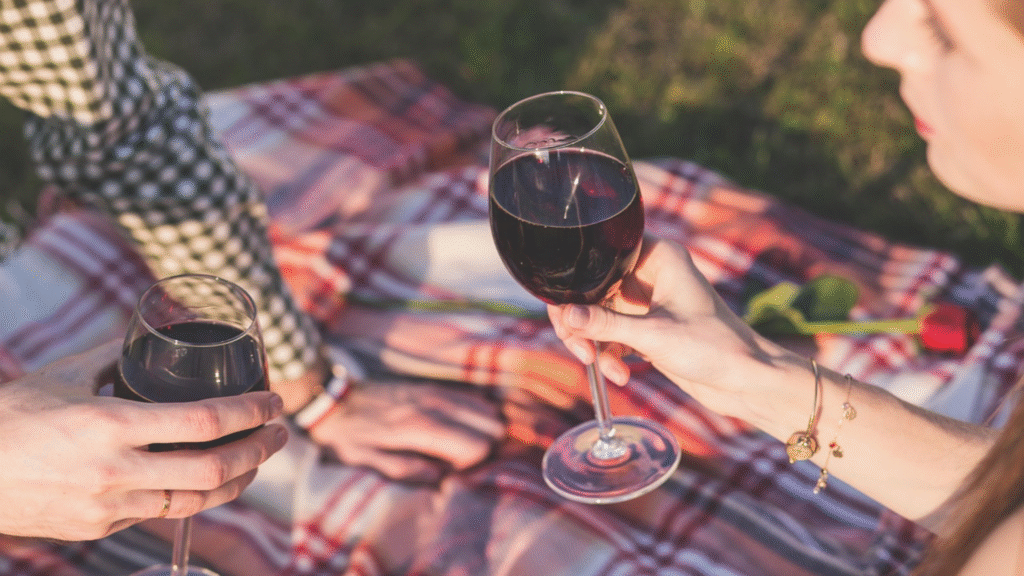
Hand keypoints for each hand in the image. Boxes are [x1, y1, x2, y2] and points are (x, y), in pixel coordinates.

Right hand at [0, 340, 287, 540]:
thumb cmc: (12, 416)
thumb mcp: (64, 375)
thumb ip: (115, 357)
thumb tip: (154, 339)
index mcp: (108, 424)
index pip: (203, 421)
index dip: (250, 412)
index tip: (274, 402)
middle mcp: (113, 470)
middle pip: (214, 468)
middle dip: (260, 450)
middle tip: (280, 433)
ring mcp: (107, 506)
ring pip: (196, 500)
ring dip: (238, 480)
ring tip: (257, 459)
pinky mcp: (100, 528)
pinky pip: (162, 513)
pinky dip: (195, 496)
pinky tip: (211, 480)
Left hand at [308, 378, 504, 483]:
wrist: (333, 400)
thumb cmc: (348, 436)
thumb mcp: (367, 461)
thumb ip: (405, 470)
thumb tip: (439, 478)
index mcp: (421, 427)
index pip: (477, 445)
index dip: (473, 465)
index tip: (453, 472)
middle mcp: (436, 405)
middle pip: (492, 426)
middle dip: (486, 447)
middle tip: (460, 461)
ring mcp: (438, 392)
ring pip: (488, 410)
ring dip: (483, 431)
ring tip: (460, 446)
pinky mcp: (435, 386)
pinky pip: (475, 398)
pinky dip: (478, 415)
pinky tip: (461, 429)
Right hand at [547, 236, 802, 421]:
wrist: (745, 381)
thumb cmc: (713, 347)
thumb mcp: (654, 336)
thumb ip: (605, 325)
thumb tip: (564, 316)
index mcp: (658, 256)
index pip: (601, 254)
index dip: (578, 281)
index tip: (569, 313)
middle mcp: (650, 273)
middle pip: (592, 288)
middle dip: (581, 322)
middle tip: (581, 349)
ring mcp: (646, 302)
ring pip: (597, 315)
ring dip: (595, 343)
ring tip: (602, 366)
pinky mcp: (646, 328)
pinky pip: (611, 335)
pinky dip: (609, 354)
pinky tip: (621, 374)